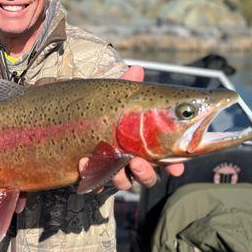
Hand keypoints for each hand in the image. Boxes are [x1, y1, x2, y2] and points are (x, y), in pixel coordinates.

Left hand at [78, 65, 183, 190]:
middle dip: (144, 173)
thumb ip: (128, 86)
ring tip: (113, 161)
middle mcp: (131, 162)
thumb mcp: (117, 98)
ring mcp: (113, 171)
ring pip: (123, 183)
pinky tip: (83, 161)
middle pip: (146, 177)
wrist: (75, 123)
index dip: (173, 166)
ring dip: (120, 177)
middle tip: (137, 161)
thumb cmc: (106, 112)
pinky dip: (90, 173)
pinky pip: (94, 182)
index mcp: (144, 146)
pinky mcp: (93, 175)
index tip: (176, 169)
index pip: (165, 160)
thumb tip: (137, 69)